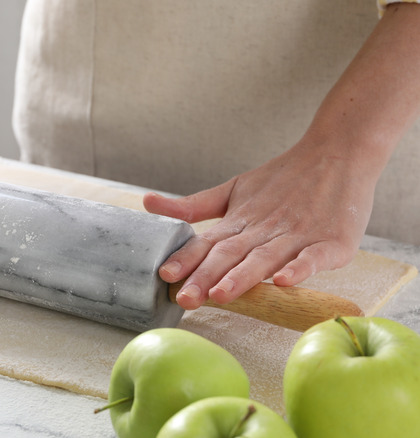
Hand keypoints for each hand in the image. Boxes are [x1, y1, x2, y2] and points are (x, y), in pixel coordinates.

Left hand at [143, 142, 374, 309]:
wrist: (338, 153)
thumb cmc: (282, 179)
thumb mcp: (233, 189)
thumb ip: (193, 205)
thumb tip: (147, 202)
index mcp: (240, 222)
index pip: (208, 243)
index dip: (187, 260)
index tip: (165, 275)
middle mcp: (264, 230)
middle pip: (231, 255)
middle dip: (206, 277)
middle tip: (185, 298)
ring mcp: (297, 236)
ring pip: (265, 258)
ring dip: (243, 276)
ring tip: (222, 293)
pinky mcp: (331, 242)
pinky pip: (313, 257)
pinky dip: (300, 268)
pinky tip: (284, 281)